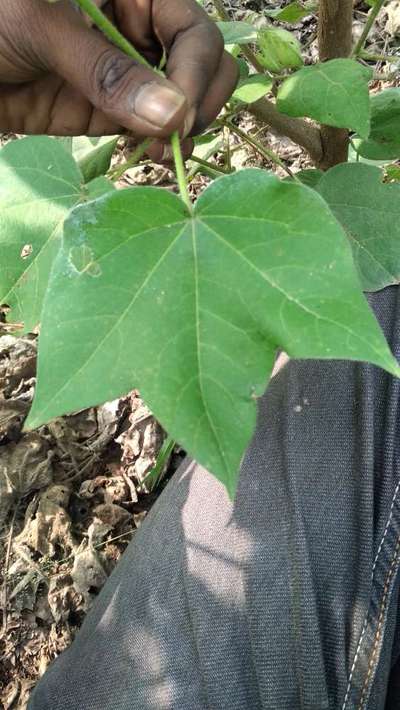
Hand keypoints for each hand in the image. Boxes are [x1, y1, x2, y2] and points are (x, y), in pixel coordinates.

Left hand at [0, 0, 236, 150]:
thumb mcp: (43, 28)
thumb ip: (107, 71)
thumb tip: (173, 117)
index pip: (191, 29)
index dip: (195, 71)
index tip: (179, 116)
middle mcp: (136, 30)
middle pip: (201, 64)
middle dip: (199, 99)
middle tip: (178, 135)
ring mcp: (125, 74)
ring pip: (181, 101)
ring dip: (183, 129)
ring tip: (161, 152)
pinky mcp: (107, 112)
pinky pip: (149, 128)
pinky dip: (158, 144)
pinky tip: (149, 155)